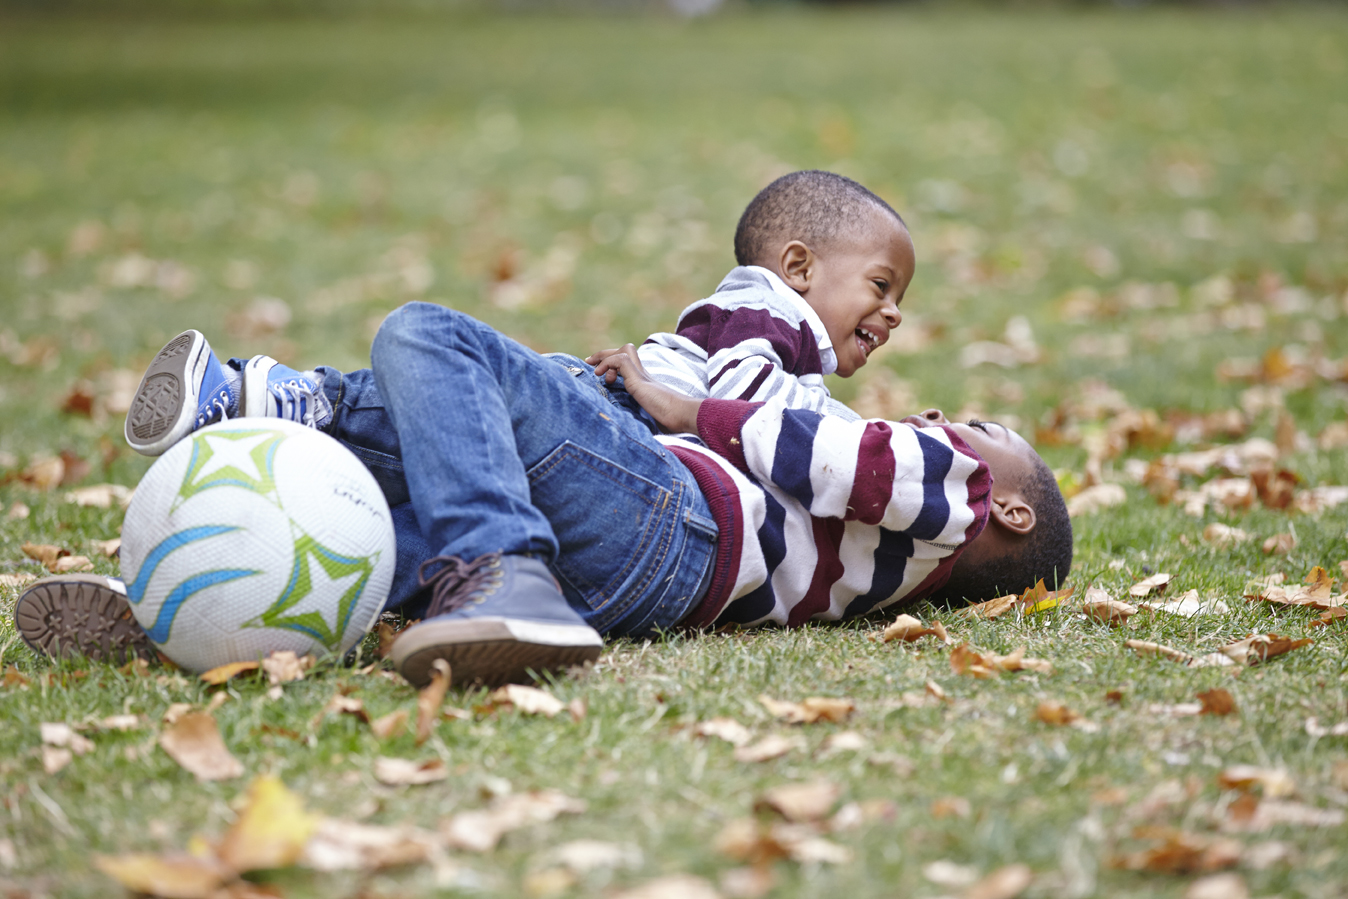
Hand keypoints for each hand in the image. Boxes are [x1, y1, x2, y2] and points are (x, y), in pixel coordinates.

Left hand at [586, 344, 701, 435]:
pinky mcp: (638, 379)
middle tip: (589, 362)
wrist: (683, 416)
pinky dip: (608, 364)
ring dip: (606, 357)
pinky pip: (620, 360)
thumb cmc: (671, 423)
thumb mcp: (649, 419)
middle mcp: (644, 376)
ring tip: (596, 372)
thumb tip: (631, 433)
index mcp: (646, 384)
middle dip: (604, 354)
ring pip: (624, 350)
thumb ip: (640, 419)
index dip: (613, 363)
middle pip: (626, 351)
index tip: (599, 372)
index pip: (628, 364)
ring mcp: (642, 376)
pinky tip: (605, 378)